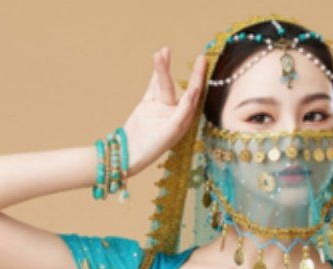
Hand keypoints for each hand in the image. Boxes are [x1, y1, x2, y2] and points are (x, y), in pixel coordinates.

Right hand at [121, 46, 207, 173]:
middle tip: (197, 56)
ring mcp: (161, 107)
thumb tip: (194, 90)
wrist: (129, 152)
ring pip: (164, 83)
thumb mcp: (172, 130)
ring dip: (164, 68)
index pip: (195, 95)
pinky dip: (156, 74)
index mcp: (185, 120)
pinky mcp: (148, 104)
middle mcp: (175, 113)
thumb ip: (184, 110)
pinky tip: (159, 60)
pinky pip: (153, 86)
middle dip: (184, 72)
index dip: (200, 78)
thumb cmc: (153, 147)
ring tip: (162, 52)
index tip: (203, 60)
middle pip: (180, 87)